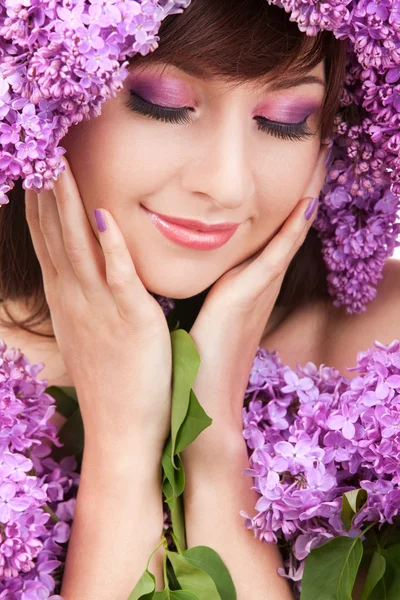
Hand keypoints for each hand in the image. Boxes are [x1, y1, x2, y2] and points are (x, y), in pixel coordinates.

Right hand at [25, 158, 171, 457]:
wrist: (120, 429)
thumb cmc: (110, 380)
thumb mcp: (88, 333)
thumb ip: (87, 301)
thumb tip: (90, 278)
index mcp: (67, 297)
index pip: (48, 238)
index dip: (42, 200)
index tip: (40, 165)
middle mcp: (74, 296)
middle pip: (54, 232)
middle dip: (46, 188)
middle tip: (41, 146)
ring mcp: (98, 306)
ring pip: (76, 245)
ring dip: (66, 203)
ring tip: (59, 164)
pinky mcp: (130, 318)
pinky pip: (117, 275)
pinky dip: (109, 245)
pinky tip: (103, 214)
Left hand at [187, 145, 328, 434]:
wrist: (203, 403)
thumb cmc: (198, 363)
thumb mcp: (203, 318)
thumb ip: (206, 294)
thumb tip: (192, 274)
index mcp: (247, 289)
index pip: (271, 239)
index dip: (286, 209)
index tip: (296, 176)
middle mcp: (258, 286)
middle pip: (286, 231)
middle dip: (303, 195)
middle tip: (320, 157)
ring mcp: (256, 292)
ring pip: (285, 237)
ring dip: (304, 202)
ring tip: (320, 166)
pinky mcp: (244, 299)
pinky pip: (274, 257)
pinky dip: (290, 232)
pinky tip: (305, 204)